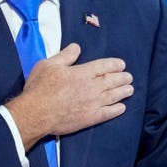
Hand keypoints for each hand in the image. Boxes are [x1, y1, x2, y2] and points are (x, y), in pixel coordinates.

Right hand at [5, 43, 133, 149]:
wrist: (35, 113)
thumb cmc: (40, 87)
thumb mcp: (48, 65)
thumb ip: (65, 56)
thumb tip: (76, 47)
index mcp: (82, 73)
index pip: (103, 66)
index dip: (114, 64)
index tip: (121, 64)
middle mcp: (90, 87)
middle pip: (111, 81)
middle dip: (122, 78)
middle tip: (129, 77)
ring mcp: (92, 104)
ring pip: (112, 96)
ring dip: (123, 92)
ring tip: (130, 89)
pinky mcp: (89, 118)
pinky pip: (107, 113)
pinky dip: (116, 110)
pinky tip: (122, 107)